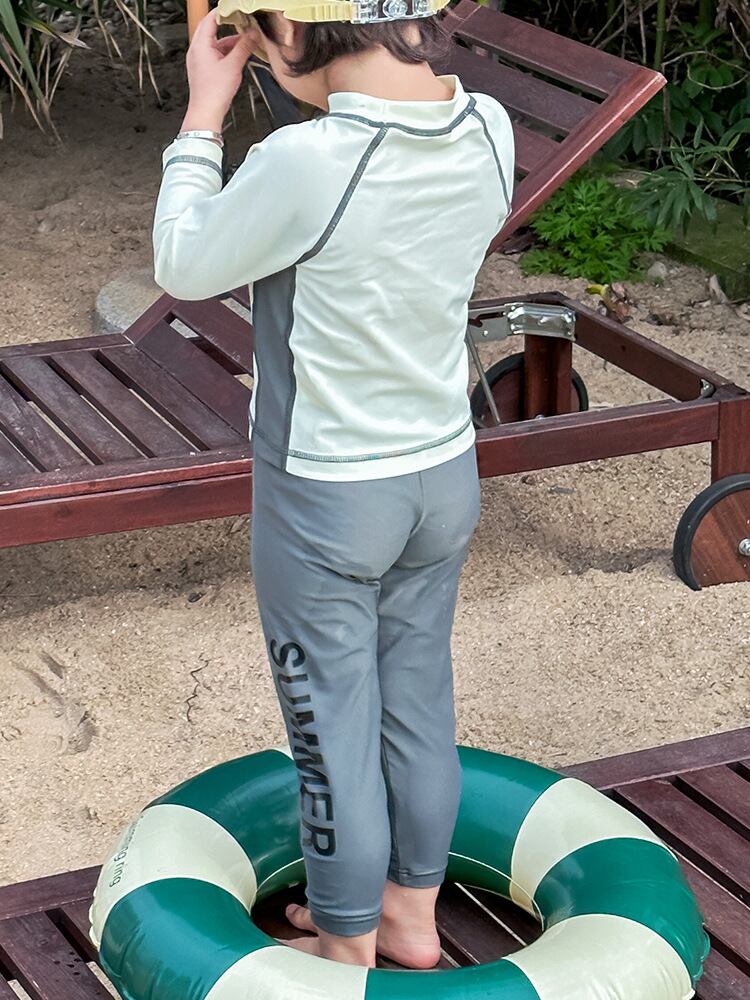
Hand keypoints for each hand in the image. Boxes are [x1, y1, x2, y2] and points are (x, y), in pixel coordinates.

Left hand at [180, 10, 257, 132]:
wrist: (206, 112)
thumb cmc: (214, 92)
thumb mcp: (233, 66)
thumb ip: (244, 47)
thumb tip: (253, 35)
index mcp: (200, 45)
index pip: (210, 19)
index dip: (222, 12)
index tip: (234, 9)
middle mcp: (196, 50)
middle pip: (210, 29)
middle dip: (226, 25)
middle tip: (240, 22)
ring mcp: (198, 59)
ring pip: (214, 43)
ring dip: (228, 41)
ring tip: (244, 43)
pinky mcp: (202, 69)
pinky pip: (214, 54)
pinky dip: (225, 52)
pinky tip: (237, 56)